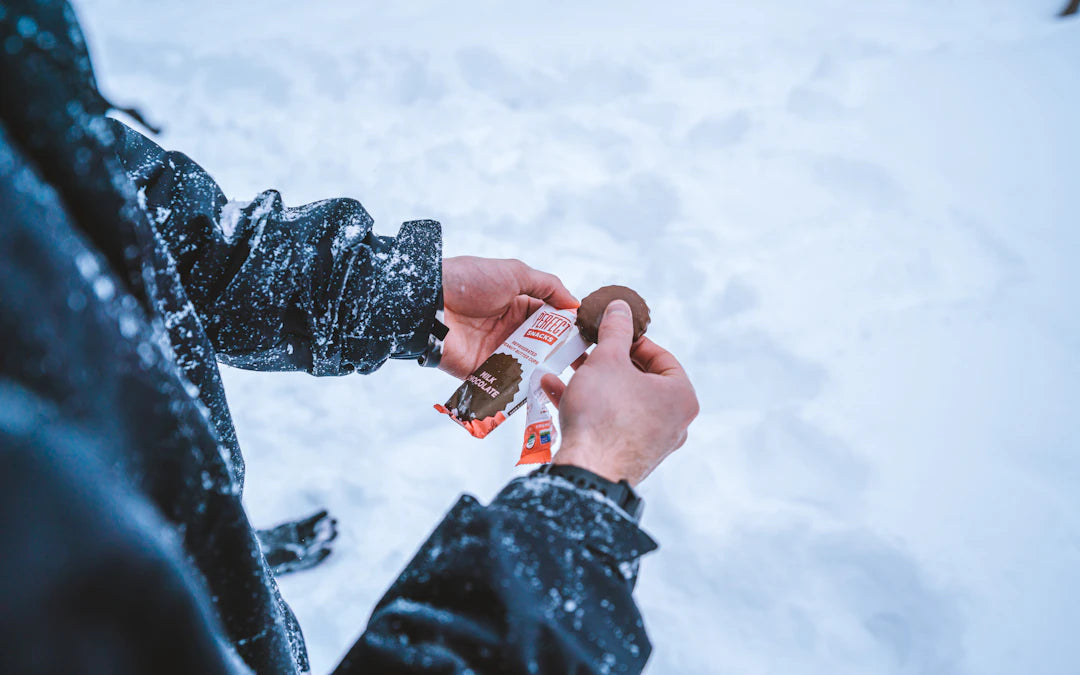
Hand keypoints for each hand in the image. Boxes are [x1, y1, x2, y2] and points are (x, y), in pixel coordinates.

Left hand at [439, 256, 577, 378]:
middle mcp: (509, 330)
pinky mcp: (481, 371)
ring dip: (543, 373)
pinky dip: (519, 388)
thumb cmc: (469, 281)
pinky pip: (504, 383)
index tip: (587, 341)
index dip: (567, 330)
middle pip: (541, 348)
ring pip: (527, 368)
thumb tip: (575, 303)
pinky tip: (539, 392)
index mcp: (517, 305)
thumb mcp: (514, 273)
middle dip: (560, 356)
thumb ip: (548, 286)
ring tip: (564, 381)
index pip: (549, 320)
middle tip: (582, 367)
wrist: (428, 301)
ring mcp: (495, 352)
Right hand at [540, 300, 697, 485]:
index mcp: (681, 396)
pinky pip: (610, 423)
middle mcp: (673, 422)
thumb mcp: (607, 359)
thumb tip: (620, 307)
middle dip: (607, 361)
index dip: (632, 339)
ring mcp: (651, 443)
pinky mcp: (627, 456)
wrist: (588, 471)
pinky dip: (588, 406)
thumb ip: (615, 329)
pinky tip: (554, 389)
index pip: (661, 357)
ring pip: (621, 401)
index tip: (610, 332)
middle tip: (587, 347)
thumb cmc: (604, 413)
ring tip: (567, 364)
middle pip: (639, 380)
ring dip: (592, 381)